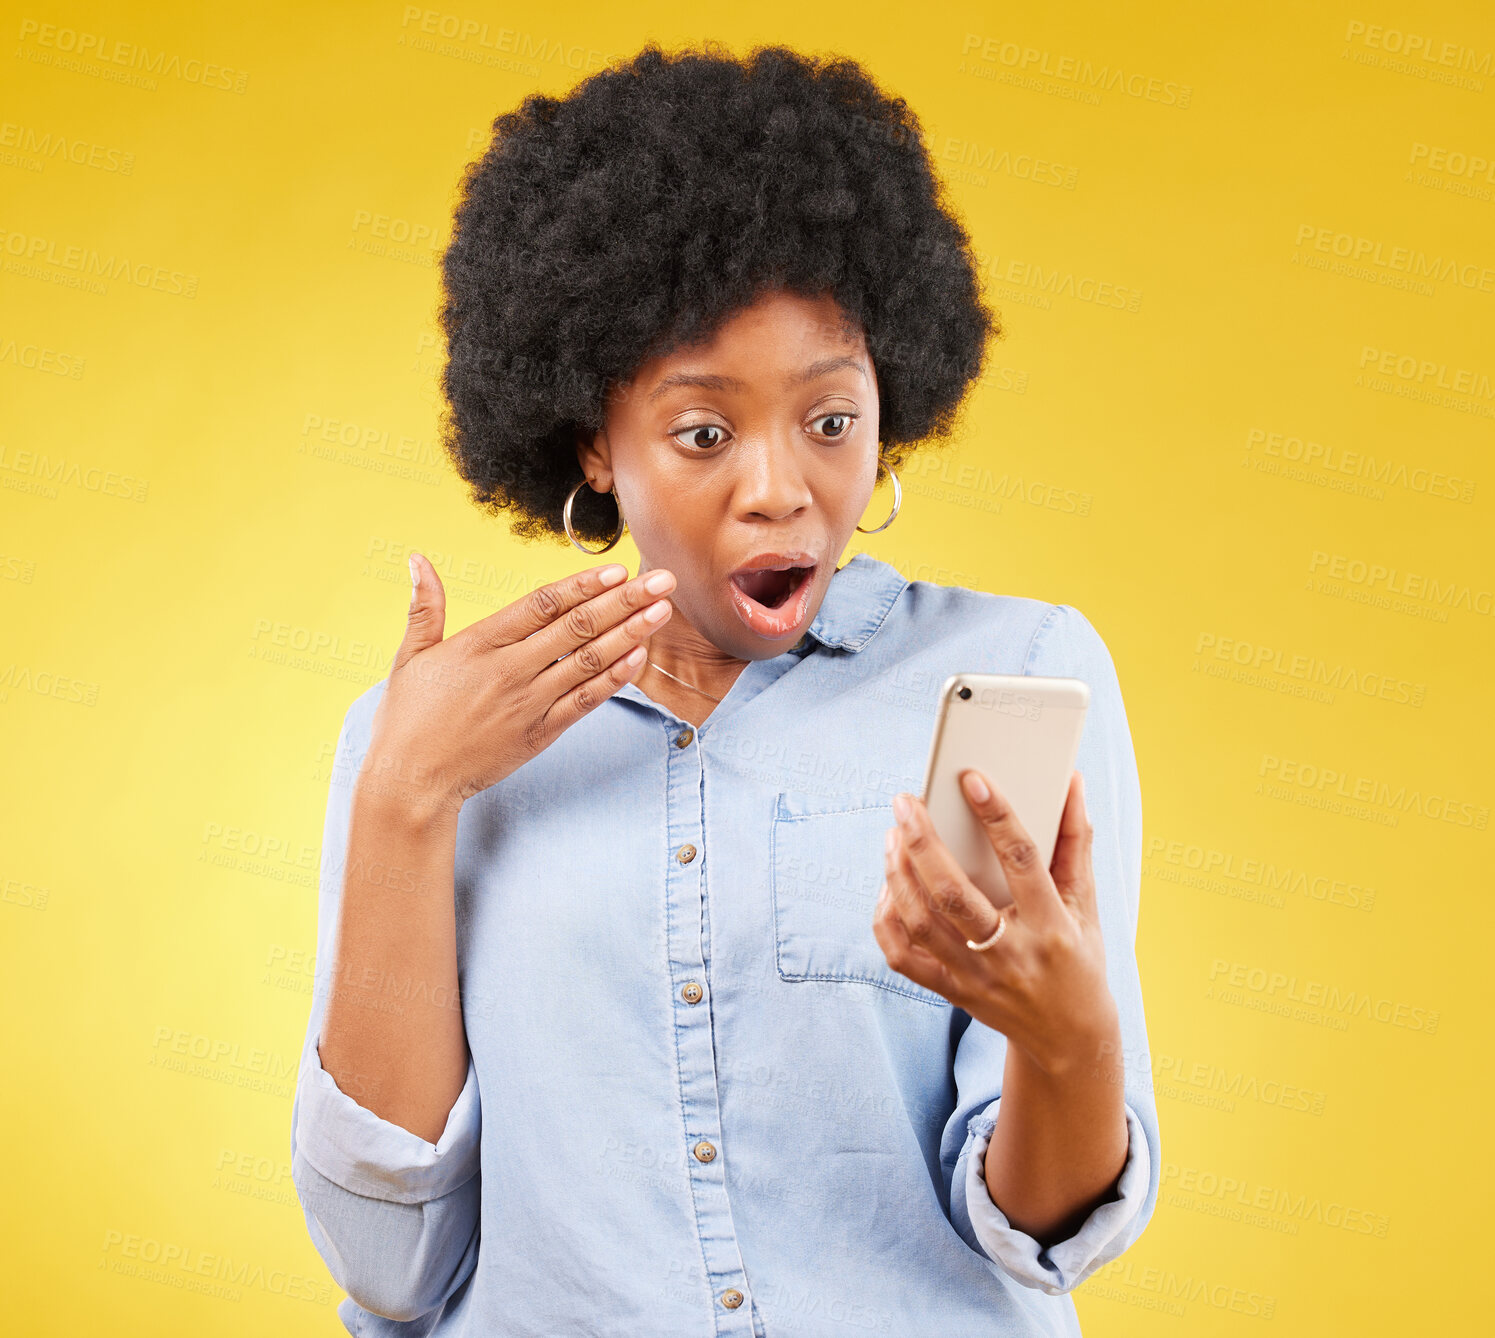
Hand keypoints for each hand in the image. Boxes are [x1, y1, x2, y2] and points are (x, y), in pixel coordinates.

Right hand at [359, 555, 675, 816]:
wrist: (412, 782)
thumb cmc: (408, 718)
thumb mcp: (410, 656)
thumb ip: (424, 606)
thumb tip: (417, 559)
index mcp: (479, 643)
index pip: (542, 605)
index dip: (583, 585)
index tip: (617, 569)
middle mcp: (510, 670)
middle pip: (577, 627)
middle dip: (625, 600)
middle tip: (663, 580)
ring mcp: (529, 703)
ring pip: (589, 661)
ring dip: (631, 634)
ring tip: (662, 611)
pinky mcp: (540, 733)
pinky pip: (585, 702)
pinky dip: (614, 680)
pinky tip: (639, 657)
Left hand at [871, 769, 1118, 1076]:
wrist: (1069, 1037)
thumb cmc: (1078, 957)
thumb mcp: (1085, 904)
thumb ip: (1076, 841)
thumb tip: (1073, 781)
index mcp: (1051, 926)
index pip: (1022, 861)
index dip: (997, 816)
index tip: (971, 779)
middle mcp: (1010, 954)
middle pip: (953, 895)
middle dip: (922, 842)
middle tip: (905, 803)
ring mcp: (975, 977)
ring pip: (921, 923)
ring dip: (898, 874)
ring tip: (893, 836)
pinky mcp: (951, 992)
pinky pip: (902, 957)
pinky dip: (887, 918)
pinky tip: (889, 886)